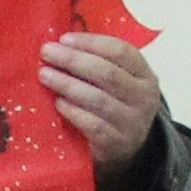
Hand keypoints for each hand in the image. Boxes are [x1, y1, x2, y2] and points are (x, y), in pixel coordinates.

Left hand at [39, 30, 164, 173]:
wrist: (125, 151)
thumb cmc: (114, 106)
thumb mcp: (117, 83)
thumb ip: (97, 63)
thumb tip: (60, 43)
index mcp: (145, 75)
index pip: (121, 51)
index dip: (91, 43)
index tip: (63, 39)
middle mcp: (143, 98)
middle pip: (107, 73)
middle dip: (73, 60)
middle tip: (47, 53)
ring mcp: (132, 122)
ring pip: (98, 99)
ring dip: (68, 84)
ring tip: (45, 75)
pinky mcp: (116, 144)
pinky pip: (93, 125)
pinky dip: (73, 111)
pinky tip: (57, 103)